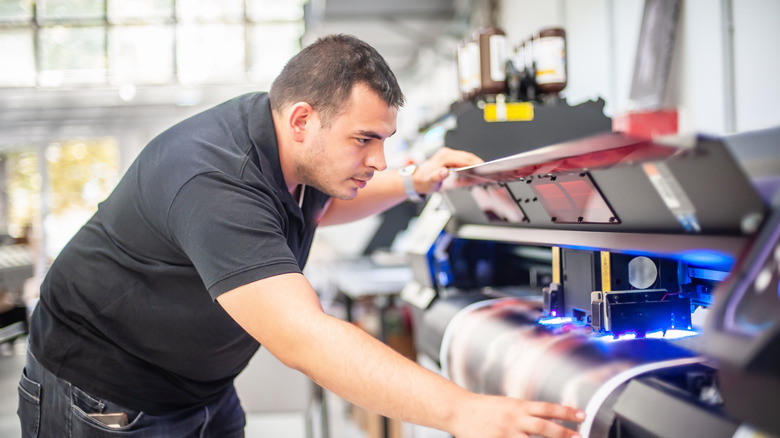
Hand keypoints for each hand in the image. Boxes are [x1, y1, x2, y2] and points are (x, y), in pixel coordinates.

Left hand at [414, 147, 482, 194]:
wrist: (417, 180)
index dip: (475, 164)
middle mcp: (446, 153)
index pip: (464, 159)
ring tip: (483, 170)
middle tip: (487, 170)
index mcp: (444, 157)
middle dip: (478, 162)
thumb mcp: (430, 182)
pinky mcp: (449, 157)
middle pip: (467, 156)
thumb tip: (444, 172)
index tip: (483, 169)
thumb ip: (438, 177)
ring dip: (475, 162)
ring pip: (466, 156)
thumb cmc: (424, 181)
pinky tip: (474, 168)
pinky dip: (470, 162)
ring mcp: (448, 154)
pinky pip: (463, 158)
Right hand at [450, 394, 584, 437]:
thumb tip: (550, 418)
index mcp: (518, 406)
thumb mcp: (508, 405)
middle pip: (544, 427)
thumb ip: (527, 412)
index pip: (548, 408)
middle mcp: (514, 419)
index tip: (583, 416)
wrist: (458, 410)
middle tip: (581, 437)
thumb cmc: (485, 408)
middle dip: (564, 434)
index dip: (567, 412)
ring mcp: (505, 433)